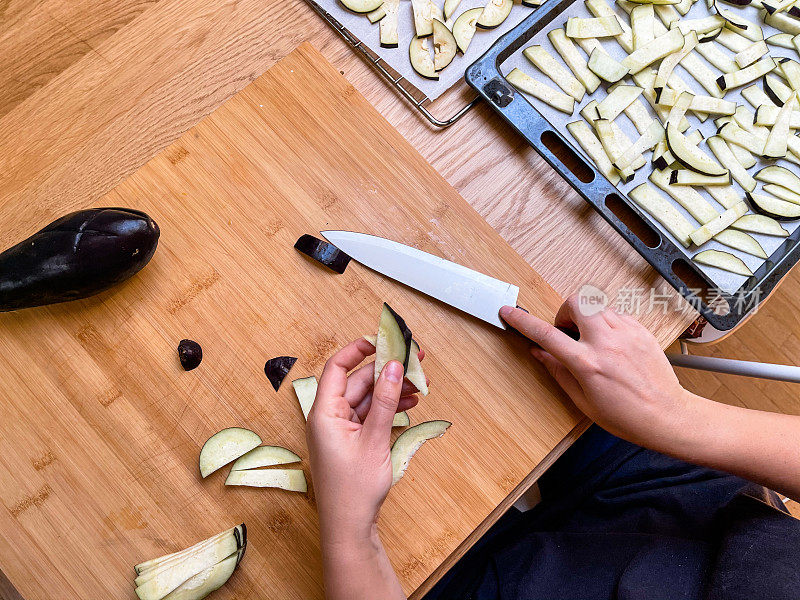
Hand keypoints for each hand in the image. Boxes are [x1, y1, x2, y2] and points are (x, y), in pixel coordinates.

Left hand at [306, 338, 421, 543]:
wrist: (349, 527)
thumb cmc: (353, 490)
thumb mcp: (374, 440)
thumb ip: (384, 402)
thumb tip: (392, 367)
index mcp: (324, 413)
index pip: (337, 367)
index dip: (357, 349)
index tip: (380, 339)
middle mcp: (329, 417)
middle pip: (358, 381)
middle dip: (385, 370)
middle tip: (413, 359)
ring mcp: (340, 429)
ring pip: (367, 398)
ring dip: (391, 389)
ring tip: (419, 382)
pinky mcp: (351, 440)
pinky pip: (370, 414)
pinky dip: (388, 407)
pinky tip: (410, 403)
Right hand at [499, 298, 689, 445]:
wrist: (668, 416)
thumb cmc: (627, 416)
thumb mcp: (583, 401)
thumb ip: (558, 371)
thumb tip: (539, 353)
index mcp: (588, 364)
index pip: (547, 335)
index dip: (523, 322)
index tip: (510, 313)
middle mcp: (607, 343)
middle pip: (577, 302)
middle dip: (565, 311)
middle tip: (567, 330)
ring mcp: (627, 334)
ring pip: (597, 305)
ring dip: (587, 317)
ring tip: (591, 340)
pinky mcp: (641, 331)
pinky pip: (616, 314)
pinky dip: (606, 323)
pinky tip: (610, 344)